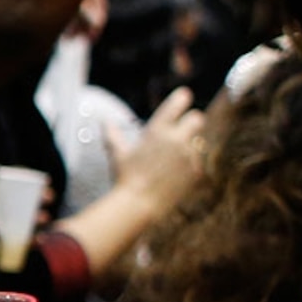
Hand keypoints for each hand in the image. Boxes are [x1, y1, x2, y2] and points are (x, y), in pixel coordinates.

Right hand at [111, 87, 206, 209]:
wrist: (139, 204)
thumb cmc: (125, 176)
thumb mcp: (117, 152)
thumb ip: (112, 133)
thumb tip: (103, 119)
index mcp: (157, 129)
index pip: (179, 101)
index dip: (182, 98)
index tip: (184, 97)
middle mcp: (176, 139)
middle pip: (197, 119)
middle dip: (192, 122)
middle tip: (183, 130)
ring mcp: (188, 155)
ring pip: (198, 142)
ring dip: (188, 147)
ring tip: (171, 161)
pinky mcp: (195, 171)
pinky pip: (197, 162)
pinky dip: (188, 166)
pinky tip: (174, 176)